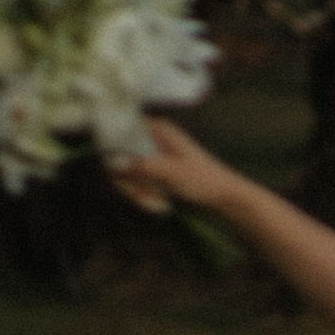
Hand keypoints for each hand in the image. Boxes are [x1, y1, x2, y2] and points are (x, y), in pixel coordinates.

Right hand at [107, 115, 242, 219]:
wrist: (224, 198)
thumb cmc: (203, 180)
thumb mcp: (171, 172)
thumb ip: (141, 166)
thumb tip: (111, 163)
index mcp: (157, 129)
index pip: (121, 129)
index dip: (113, 149)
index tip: (118, 171)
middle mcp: (151, 139)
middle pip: (119, 157)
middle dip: (129, 182)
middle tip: (144, 196)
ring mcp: (152, 157)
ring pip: (126, 174)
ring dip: (138, 193)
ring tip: (158, 203)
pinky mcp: (154, 173)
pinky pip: (136, 184)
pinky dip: (144, 197)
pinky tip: (160, 205)